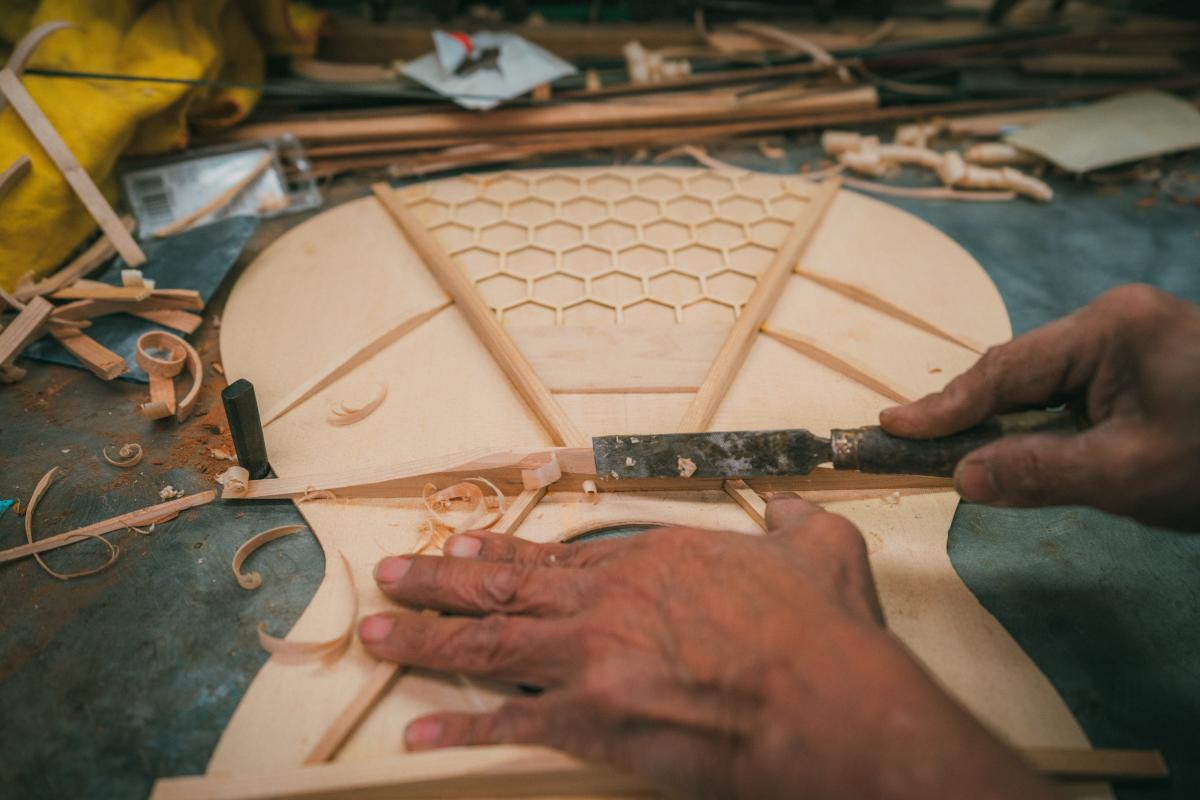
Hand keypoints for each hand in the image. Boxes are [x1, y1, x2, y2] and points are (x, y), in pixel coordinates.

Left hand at [359, 496, 1050, 799]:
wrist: (824, 700)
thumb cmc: (818, 631)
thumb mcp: (817, 546)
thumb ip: (789, 520)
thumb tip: (786, 502)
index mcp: (649, 559)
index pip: (555, 553)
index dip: (500, 550)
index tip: (462, 545)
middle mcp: (605, 602)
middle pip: (502, 588)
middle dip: (438, 580)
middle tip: (391, 575)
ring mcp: (591, 660)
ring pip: (488, 643)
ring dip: (426, 638)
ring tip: (378, 632)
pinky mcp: (593, 721)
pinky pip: (510, 723)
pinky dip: (459, 726)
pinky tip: (418, 731)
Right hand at [881, 284, 1199, 530]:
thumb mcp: (1130, 473)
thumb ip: (1039, 471)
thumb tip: (962, 476)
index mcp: (1109, 328)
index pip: (1004, 369)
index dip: (944, 405)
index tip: (890, 427)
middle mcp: (1114, 320)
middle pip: (1019, 370)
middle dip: (973, 415)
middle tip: (920, 451)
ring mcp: (1132, 339)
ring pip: (1044, 385)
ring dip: (1010, 425)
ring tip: (969, 461)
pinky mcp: (1145, 364)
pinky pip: (1074, 394)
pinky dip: (1045, 426)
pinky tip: (1030, 453)